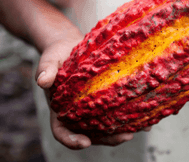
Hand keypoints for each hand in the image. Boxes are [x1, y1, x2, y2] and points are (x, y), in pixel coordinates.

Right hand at [35, 36, 150, 148]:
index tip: (85, 142)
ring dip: (123, 129)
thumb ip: (45, 70)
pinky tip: (146, 114)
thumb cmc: (57, 55)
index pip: (62, 132)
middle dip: (108, 138)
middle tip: (124, 136)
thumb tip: (42, 81)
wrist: (70, 46)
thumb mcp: (49, 60)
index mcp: (59, 111)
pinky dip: (131, 115)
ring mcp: (92, 109)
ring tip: (142, 127)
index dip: (72, 140)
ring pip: (106, 126)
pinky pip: (117, 110)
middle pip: (91, 134)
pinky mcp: (105, 99)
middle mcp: (76, 114)